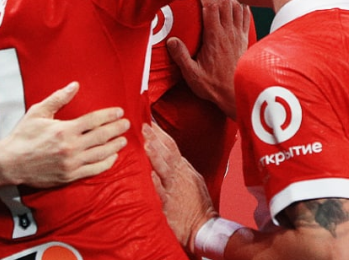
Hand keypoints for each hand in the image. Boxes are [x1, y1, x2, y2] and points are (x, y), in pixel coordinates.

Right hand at [0, 81, 129, 186]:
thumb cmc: (23, 135)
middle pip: (101, 137)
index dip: (109, 115)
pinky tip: (112, 158)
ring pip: (100, 154)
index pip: (94, 120)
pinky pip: (93, 170)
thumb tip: (75, 85)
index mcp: (65, 129)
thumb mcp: (38, 112)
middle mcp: (71, 147)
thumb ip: (58, 98)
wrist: (9, 163)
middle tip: (126, 124)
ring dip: (114, 146)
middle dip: (116, 129)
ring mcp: (71, 163)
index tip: (119, 112)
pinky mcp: (69, 176)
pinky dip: (106, 164)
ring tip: (123, 140)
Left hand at [144, 122, 217, 254]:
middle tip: (143, 124)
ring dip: (155, 156)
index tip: (148, 120)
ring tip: (147, 143)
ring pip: (165, 169)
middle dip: (156, 138)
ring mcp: (174, 190)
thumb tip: (167, 152)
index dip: (160, 133)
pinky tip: (150, 176)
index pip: (171, 146)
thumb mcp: (192, 179)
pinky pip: (162, 194)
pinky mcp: (169, 207)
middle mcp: (179, 176)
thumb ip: (179, 166)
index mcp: (183, 169)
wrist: (204, 229)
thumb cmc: (197, 205)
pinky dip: (156, 184)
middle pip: (167, 153)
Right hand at [167, 0, 250, 118]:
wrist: (236, 95)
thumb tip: (171, 41)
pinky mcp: (243, 37)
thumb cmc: (213, 86)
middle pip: (225, 0)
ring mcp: (237, 34)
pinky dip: (241, 0)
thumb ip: (181, 57)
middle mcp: (228, 32)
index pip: (211, 8)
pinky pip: (245, 14)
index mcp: (215, 38)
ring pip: (237, 4)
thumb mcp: (192, 75)